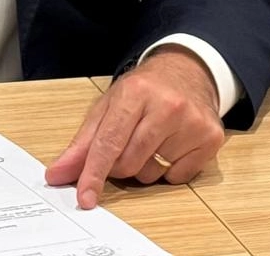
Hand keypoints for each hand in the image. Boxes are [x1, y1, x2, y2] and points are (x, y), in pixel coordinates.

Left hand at [44, 46, 224, 208]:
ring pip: (152, 174)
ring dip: (145, 166)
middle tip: (127, 142)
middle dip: (120, 164)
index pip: (109, 143)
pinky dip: (169, 170)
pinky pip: (177, 178)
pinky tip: (173, 144)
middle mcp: (168, 105)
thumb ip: (82, 144)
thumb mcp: (109, 106)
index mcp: (136, 92)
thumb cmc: (145, 90)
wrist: (189, 71)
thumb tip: (58, 174)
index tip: (85, 197)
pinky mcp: (211, 138)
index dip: (93, 174)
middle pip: (129, 164)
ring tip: (153, 139)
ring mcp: (192, 122)